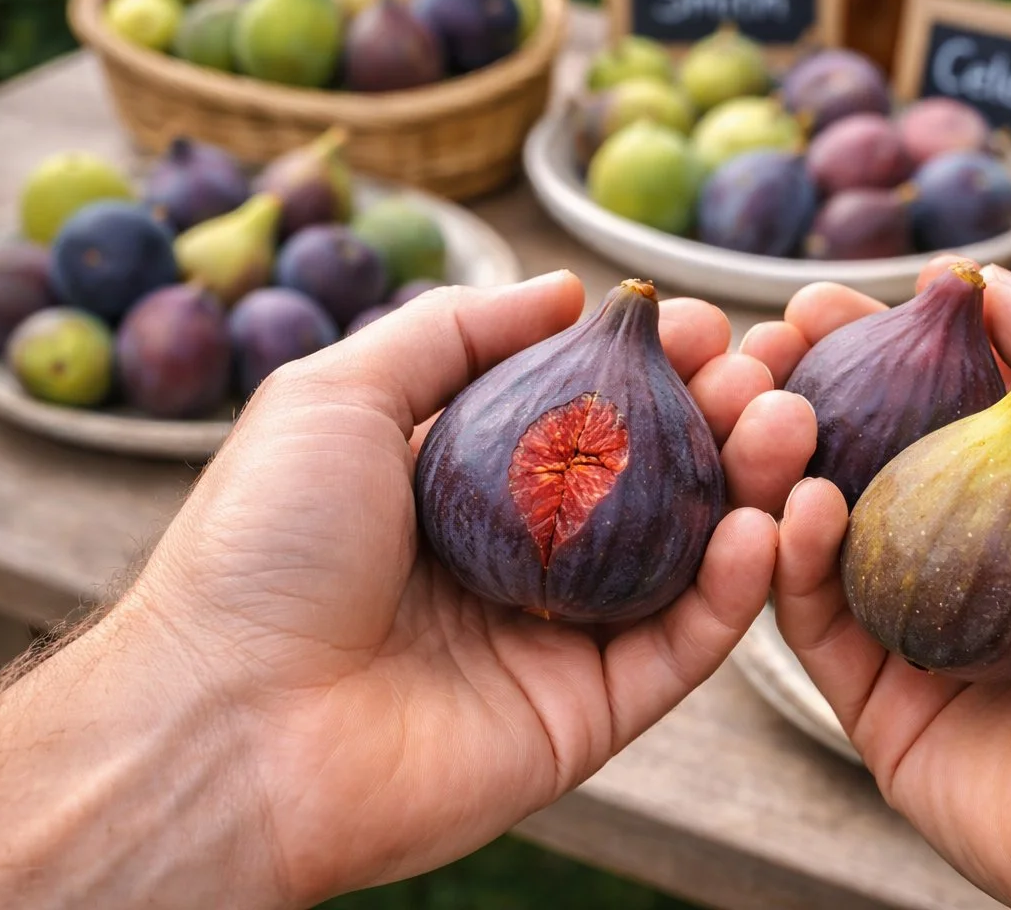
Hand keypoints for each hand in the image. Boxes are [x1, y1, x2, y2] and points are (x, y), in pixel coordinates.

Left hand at [0, 272, 816, 908]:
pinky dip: (736, 590)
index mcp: (468, 481)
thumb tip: (566, 288)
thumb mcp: (338, 393)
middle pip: (653, 479)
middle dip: (717, 416)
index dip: (647, 361)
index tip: (694, 322)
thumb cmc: (263, 546)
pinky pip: (682, 647)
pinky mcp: (588, 712)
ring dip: (749, 488)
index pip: (589, 410)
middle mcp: (524, 554)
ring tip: (784, 426)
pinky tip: (761, 525)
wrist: (225, 722)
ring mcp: (560, 635)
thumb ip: (454, 331)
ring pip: (687, 558)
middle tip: (760, 373)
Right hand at [746, 258, 1010, 908]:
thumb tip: (990, 278)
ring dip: (782, 466)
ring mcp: (914, 634)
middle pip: (856, 465)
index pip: (924, 408)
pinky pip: (814, 623)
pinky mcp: (876, 707)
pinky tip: (800, 502)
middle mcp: (961, 563)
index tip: (818, 302)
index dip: (872, 349)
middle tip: (764, 346)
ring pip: (817, 540)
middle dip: (802, 397)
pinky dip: (795, 559)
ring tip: (766, 407)